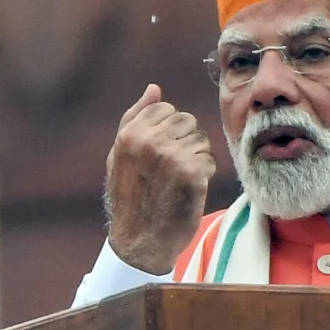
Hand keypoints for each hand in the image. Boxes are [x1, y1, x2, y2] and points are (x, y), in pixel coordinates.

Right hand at [105, 84, 215, 274]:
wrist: (140, 241)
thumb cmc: (130, 196)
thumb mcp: (121, 155)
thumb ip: (135, 117)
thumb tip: (154, 88)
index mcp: (130, 134)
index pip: (165, 108)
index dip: (167, 130)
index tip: (158, 154)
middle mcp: (150, 142)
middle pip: (187, 120)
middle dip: (184, 141)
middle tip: (170, 169)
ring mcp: (172, 157)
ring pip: (201, 139)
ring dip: (195, 157)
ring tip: (177, 179)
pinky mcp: (193, 173)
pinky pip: (209, 159)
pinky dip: (203, 174)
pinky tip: (188, 190)